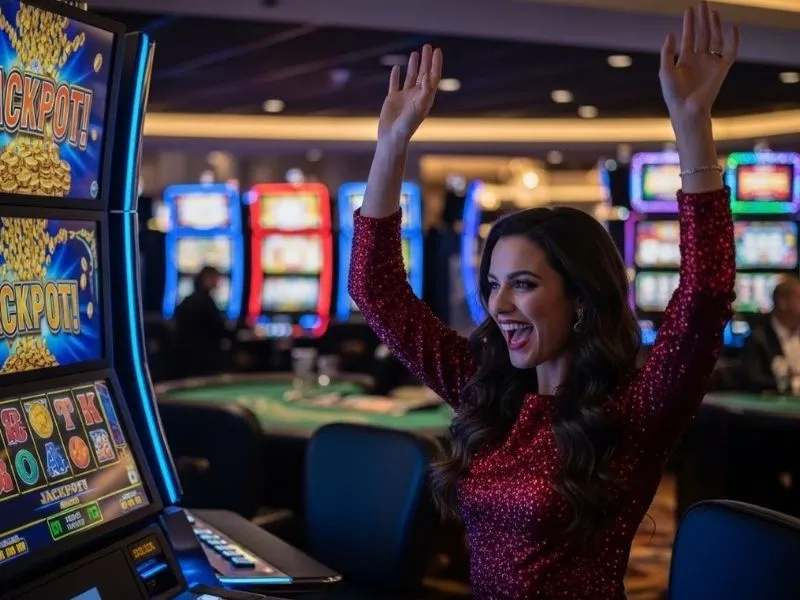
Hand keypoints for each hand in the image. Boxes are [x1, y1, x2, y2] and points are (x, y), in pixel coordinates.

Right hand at [378, 44, 442, 143]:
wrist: (393, 137)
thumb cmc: (408, 125)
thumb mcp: (419, 107)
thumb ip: (425, 91)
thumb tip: (429, 75)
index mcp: (426, 98)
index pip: (433, 77)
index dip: (436, 64)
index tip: (437, 51)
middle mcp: (416, 96)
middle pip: (423, 74)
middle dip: (426, 61)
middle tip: (427, 46)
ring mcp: (404, 97)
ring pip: (410, 77)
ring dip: (413, 65)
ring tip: (415, 53)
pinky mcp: (392, 99)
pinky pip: (394, 84)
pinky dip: (395, 76)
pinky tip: (396, 67)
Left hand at [659, 1, 739, 122]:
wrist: (687, 110)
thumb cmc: (673, 94)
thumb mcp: (665, 71)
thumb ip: (667, 53)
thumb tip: (671, 33)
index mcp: (686, 60)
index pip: (689, 37)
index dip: (689, 23)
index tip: (690, 9)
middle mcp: (699, 59)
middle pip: (703, 34)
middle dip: (702, 19)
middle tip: (702, 2)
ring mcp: (711, 63)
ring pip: (715, 39)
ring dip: (714, 24)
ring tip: (712, 10)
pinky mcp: (722, 69)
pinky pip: (731, 51)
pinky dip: (734, 39)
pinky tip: (733, 27)